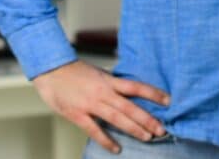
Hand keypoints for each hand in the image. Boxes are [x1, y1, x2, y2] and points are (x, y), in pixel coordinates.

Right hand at [32, 60, 170, 153]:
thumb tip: (128, 91)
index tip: (168, 101)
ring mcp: (90, 104)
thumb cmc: (73, 71)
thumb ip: (111, 83)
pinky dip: (106, 140)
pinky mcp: (77, 114)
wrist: (50, 69)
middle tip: (162, 129)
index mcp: (108, 80)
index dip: (152, 93)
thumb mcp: (97, 72)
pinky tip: (116, 149)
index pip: (135, 87)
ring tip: (147, 138)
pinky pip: (94, 130)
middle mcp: (102, 92)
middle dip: (147, 119)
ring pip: (116, 119)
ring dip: (133, 129)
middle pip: (130, 107)